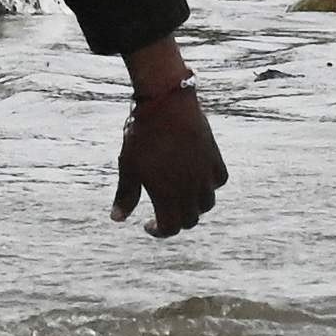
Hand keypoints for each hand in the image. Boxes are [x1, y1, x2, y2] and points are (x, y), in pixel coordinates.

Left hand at [111, 84, 225, 238]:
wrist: (166, 103)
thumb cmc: (142, 136)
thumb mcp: (128, 167)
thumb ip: (125, 196)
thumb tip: (117, 219)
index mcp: (167, 196)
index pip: (170, 228)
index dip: (159, 231)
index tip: (148, 224)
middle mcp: (190, 190)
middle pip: (190, 219)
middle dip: (176, 220)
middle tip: (163, 212)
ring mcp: (204, 174)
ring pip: (206, 203)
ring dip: (194, 206)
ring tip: (180, 197)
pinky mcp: (214, 157)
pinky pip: (218, 180)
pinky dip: (210, 185)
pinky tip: (198, 178)